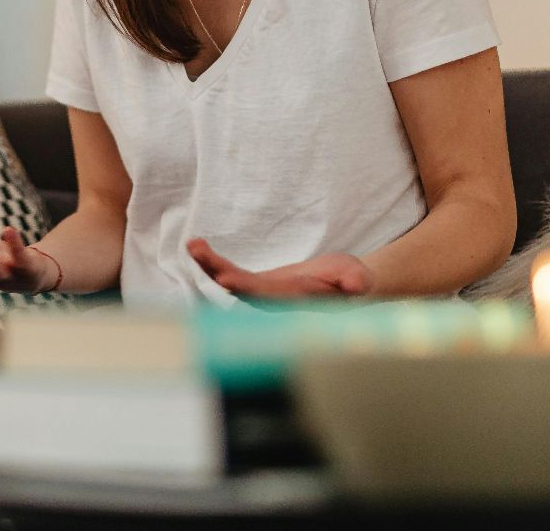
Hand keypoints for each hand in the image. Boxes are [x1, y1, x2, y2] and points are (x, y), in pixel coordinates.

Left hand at [186, 239, 372, 298]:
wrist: (343, 288)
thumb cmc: (351, 283)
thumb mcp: (357, 279)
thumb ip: (355, 283)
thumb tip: (356, 287)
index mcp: (294, 303)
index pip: (267, 296)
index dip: (246, 288)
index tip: (225, 279)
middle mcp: (273, 304)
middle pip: (240, 290)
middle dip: (218, 271)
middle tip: (198, 252)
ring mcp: (262, 297)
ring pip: (230, 282)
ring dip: (209, 265)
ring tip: (193, 245)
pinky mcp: (256, 288)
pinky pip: (230, 274)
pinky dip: (212, 262)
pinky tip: (197, 246)